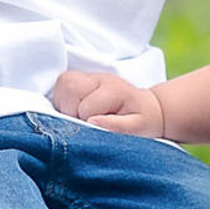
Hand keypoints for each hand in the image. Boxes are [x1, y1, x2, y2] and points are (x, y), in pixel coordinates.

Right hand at [50, 68, 165, 137]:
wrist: (148, 108)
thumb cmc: (143, 120)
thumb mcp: (138, 128)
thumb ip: (117, 126)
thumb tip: (91, 122)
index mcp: (113, 90)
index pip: (85, 106)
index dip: (85, 123)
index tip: (96, 131)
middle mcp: (99, 79)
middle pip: (69, 86)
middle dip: (69, 110)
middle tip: (83, 123)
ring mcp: (90, 77)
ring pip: (62, 83)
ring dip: (64, 103)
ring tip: (79, 116)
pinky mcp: (82, 80)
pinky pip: (61, 84)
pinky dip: (62, 99)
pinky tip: (75, 110)